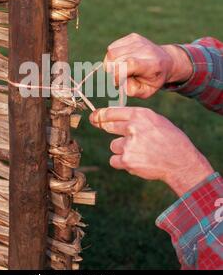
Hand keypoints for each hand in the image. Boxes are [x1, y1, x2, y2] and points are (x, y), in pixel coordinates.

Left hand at [89, 107, 213, 195]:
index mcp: (140, 114)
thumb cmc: (169, 139)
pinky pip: (114, 160)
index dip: (100, 115)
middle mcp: (132, 127)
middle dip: (109, 130)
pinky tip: (138, 161)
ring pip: (113, 146)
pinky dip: (122, 162)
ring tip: (141, 152)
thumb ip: (134, 118)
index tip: (93, 117)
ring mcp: (129, 144)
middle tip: (124, 136)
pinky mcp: (127, 161)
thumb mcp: (155, 120)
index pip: (111, 112)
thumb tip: (110, 118)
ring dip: (122, 150)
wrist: (181, 162)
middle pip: (108, 127)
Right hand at [105, 33, 192, 98]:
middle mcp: (145, 50)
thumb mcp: (146, 91)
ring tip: (120, 69)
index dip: (118, 74)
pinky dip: (112, 57)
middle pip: (116, 59)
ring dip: (111, 64)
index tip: (117, 82)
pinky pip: (112, 48)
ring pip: (111, 53)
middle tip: (120, 78)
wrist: (166, 61)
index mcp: (152, 65)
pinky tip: (122, 61)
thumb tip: (118, 80)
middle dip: (113, 72)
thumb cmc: (154, 79)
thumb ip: (132, 90)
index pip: (130, 64)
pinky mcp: (132, 37)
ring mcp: (138, 41)